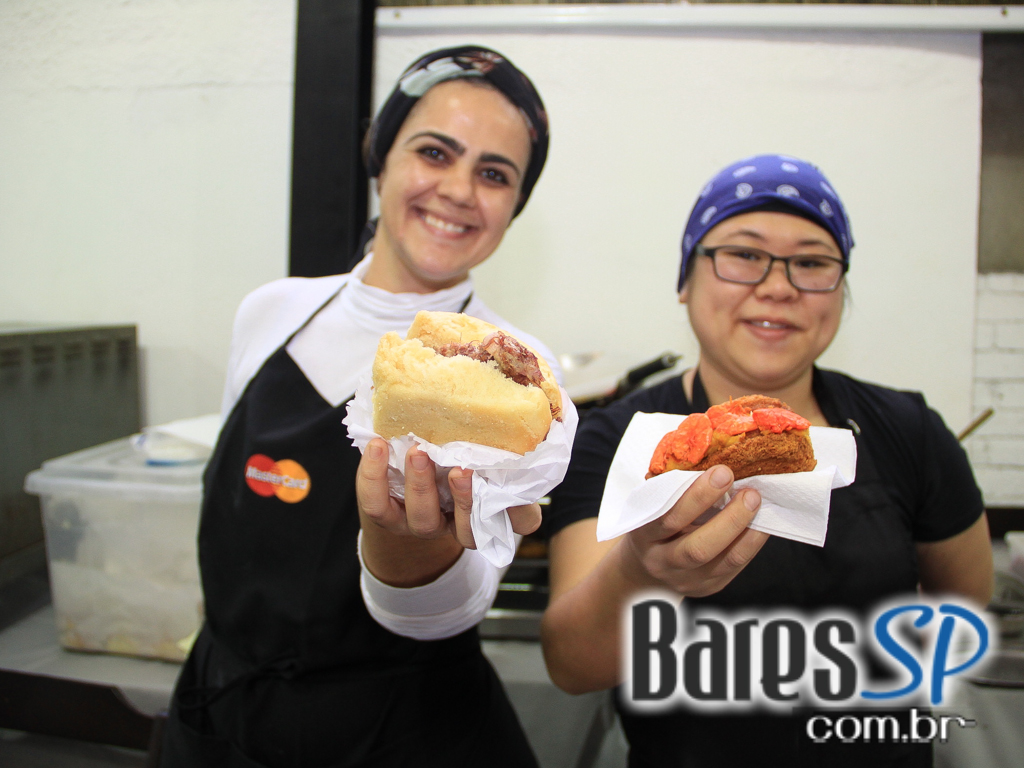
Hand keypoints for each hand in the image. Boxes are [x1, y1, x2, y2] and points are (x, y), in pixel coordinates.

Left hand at [356, 438, 541, 549]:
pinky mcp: (388, 516)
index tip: (515, 492)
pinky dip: (373, 476)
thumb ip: (500, 439)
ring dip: (421, 485)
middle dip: (464, 499)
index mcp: (491, 509)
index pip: (520, 522)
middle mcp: (458, 523)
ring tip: (418, 450)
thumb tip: (516, 403)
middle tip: (460, 469)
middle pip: (467, 530)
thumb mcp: (484, 448)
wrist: (406, 482)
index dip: (520, 513)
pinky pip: (377, 504)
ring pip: (423, 519)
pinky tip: (377, 445)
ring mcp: (422, 523)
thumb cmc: (455, 455)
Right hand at [622, 465, 767, 597]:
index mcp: (643, 536)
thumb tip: (715, 462)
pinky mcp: (708, 587)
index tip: (722, 472)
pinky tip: (761, 522)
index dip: (698, 497)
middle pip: (698, 548)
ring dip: (746, 530)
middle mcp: (662, 562)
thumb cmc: (654, 524)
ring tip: (757, 503)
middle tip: (749, 492)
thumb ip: (673, 492)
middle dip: (729, 519)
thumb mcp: (651, 508)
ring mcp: (686, 580)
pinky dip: (752, 542)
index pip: (669, 519)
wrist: (644, 566)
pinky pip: (735, 566)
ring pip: (723, 561)